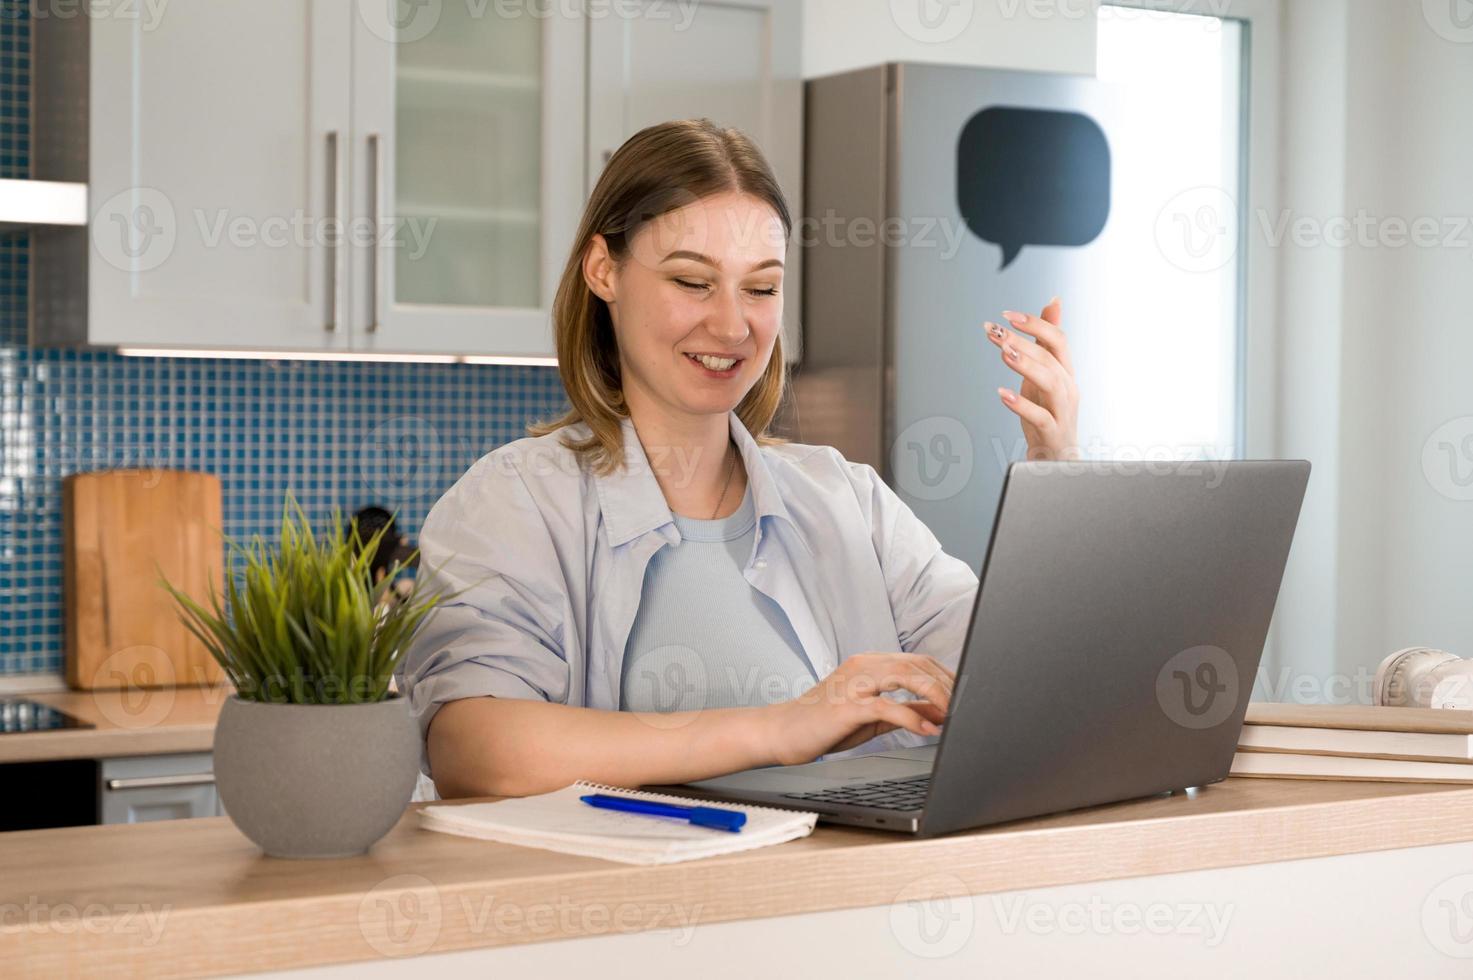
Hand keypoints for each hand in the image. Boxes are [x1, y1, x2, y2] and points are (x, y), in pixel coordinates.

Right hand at [762, 653, 953, 766]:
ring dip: (935, 694)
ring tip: (952, 713)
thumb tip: (940, 711)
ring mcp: (854, 683)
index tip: (963, 696)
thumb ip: (906, 710)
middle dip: (946, 685)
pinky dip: (911, 718)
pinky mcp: (846, 705)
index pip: (917, 661)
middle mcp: (863, 667)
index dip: (945, 677)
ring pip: (905, 676)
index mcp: (870, 665)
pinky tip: (927, 730)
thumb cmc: (825, 724)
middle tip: (964, 707)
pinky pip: (885, 706)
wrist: (783, 732)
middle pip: (916, 665)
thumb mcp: (874, 715)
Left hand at [985, 296, 1079, 460]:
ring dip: (1026, 365)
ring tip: (1003, 353)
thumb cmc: (1049, 413)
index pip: (1058, 339)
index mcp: (1066, 372)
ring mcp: (1063, 411)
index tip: (1005, 315)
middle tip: (993, 331)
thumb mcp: (1046, 374)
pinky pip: (1040, 417)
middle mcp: (1068, 388)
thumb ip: (1046, 341)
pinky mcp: (1052, 433)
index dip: (1034, 324)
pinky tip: (1002, 394)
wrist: (1057, 460)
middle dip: (1021, 341)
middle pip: (1050, 357)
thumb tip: (1053, 302)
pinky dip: (1021, 404)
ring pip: (1050, 382)